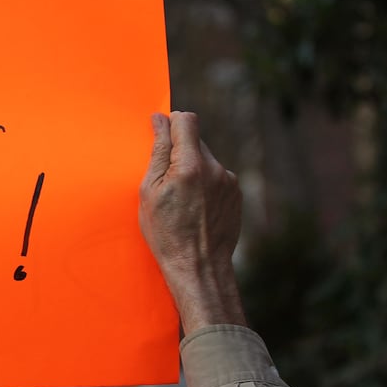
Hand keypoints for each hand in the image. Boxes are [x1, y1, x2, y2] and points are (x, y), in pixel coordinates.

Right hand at [138, 112, 245, 330]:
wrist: (198, 266)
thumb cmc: (166, 233)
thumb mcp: (149, 192)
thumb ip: (157, 152)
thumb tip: (159, 120)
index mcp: (190, 166)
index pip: (186, 121)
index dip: (171, 123)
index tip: (160, 132)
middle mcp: (215, 168)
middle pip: (196, 140)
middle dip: (179, 150)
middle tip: (165, 177)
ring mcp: (229, 181)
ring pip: (206, 159)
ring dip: (192, 168)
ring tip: (181, 198)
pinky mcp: (236, 193)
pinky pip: (217, 176)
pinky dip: (204, 183)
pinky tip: (195, 206)